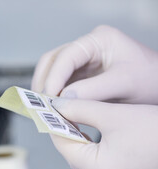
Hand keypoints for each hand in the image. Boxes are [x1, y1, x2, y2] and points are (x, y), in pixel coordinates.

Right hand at [32, 25, 157, 103]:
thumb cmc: (150, 80)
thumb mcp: (124, 84)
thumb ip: (93, 90)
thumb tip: (63, 98)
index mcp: (99, 40)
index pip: (67, 55)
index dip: (54, 76)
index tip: (49, 96)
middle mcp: (87, 48)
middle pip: (53, 60)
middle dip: (44, 81)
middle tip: (41, 104)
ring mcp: (82, 61)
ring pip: (53, 71)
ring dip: (46, 89)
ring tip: (45, 108)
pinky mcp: (80, 76)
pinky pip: (60, 83)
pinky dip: (54, 95)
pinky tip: (53, 107)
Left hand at [51, 97, 157, 168]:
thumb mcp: (114, 115)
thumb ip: (80, 108)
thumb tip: (57, 105)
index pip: (62, 144)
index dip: (54, 124)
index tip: (49, 109)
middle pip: (73, 153)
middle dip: (68, 131)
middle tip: (63, 111)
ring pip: (87, 160)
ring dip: (82, 141)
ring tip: (80, 119)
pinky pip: (102, 166)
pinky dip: (97, 151)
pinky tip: (99, 135)